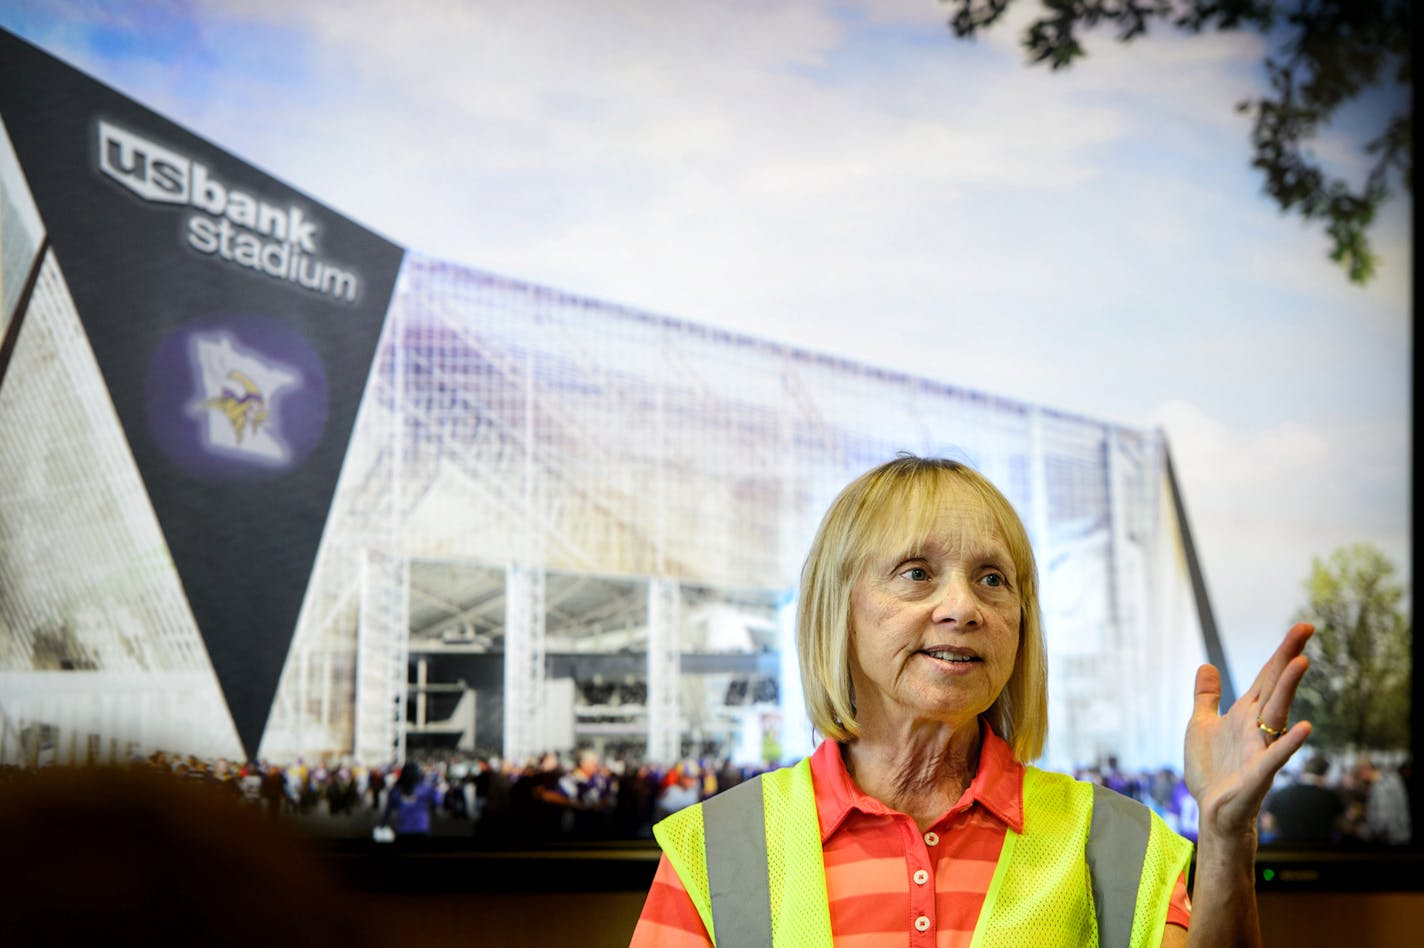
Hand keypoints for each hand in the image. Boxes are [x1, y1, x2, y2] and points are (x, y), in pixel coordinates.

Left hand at [1184, 623, 1313, 842]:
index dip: (1281, 652)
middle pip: (1275, 686)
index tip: (1301, 627)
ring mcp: (1259, 748)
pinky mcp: (1257, 774)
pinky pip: (1276, 756)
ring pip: (1277, 714)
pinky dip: (1289, 742)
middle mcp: (1256, 726)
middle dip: (1287, 658)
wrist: (1212, 812)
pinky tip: (1304, 727)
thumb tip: (1206, 665)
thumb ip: (1206, 697)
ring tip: (1301, 662)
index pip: (1266, 676)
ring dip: (1287, 689)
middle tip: (1305, 629)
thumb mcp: (1200, 725)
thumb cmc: (1211, 771)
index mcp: (1244, 713)